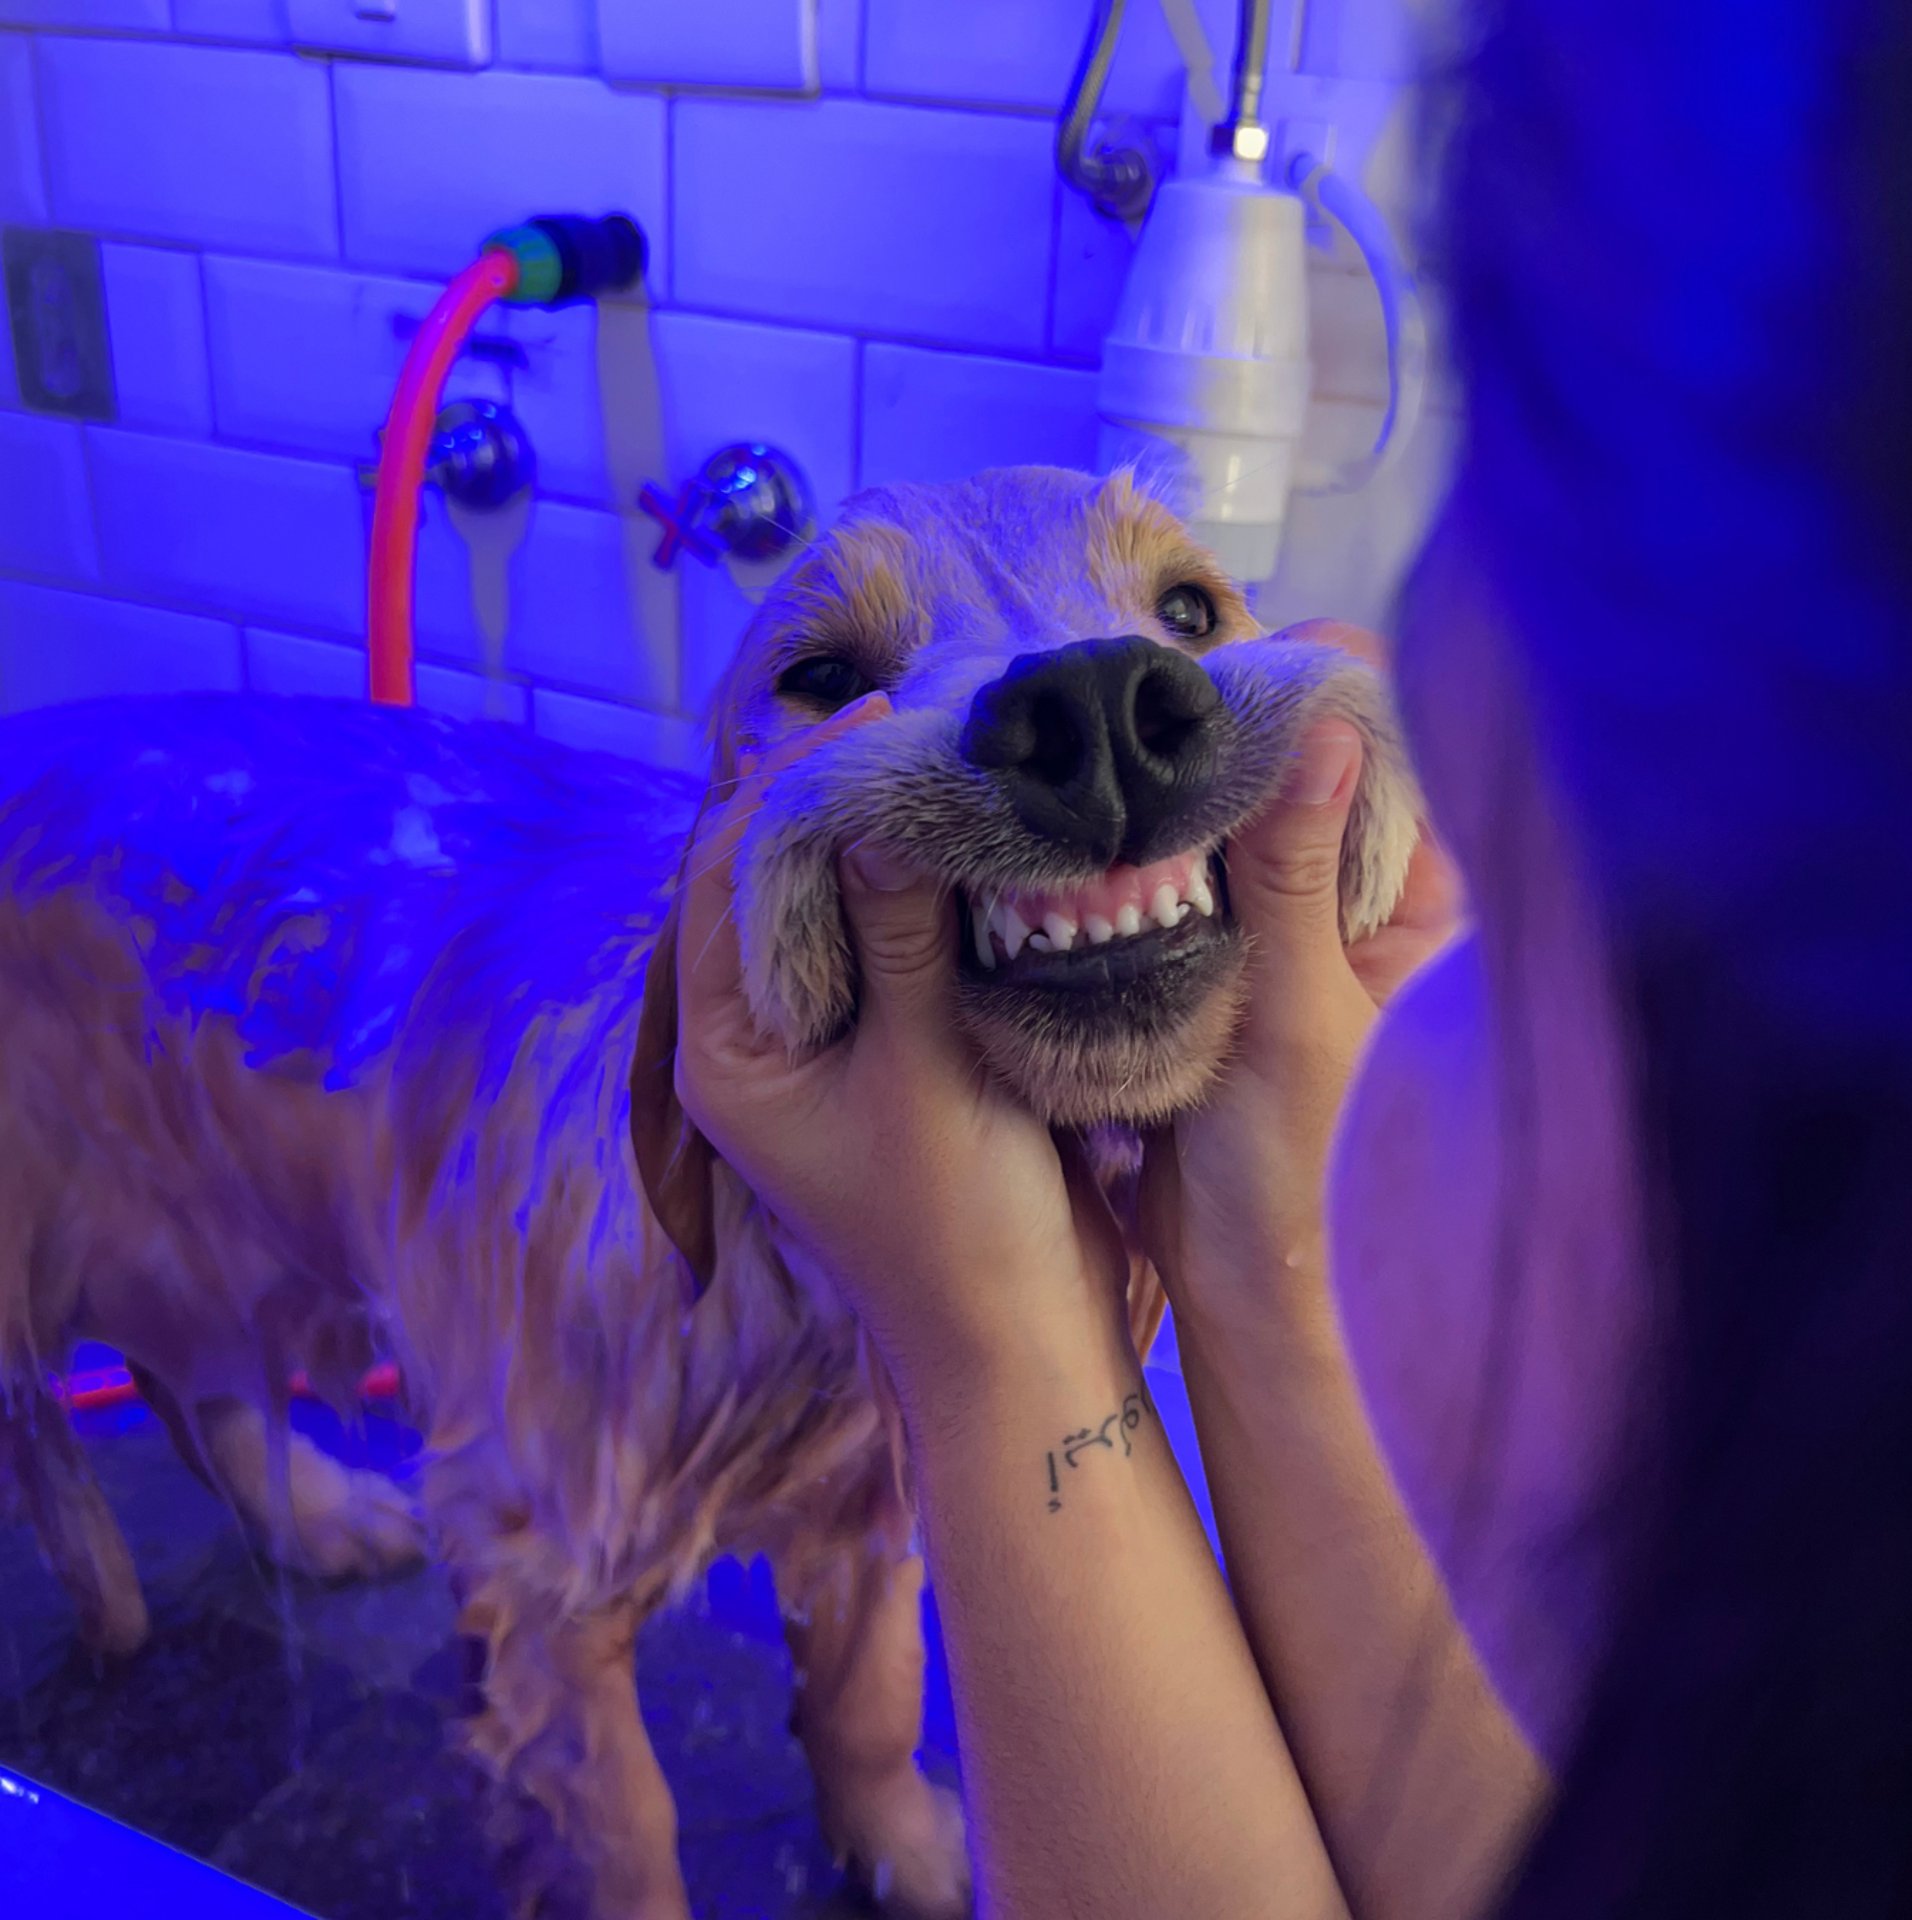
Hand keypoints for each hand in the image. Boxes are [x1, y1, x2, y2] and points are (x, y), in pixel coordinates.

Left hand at [672, 695, 1131, 1414]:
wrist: (1022, 1337)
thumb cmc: (962, 1226)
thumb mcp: (927, 1071)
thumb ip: (899, 939)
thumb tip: (879, 808)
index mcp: (725, 1051)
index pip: (720, 878)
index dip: (785, 789)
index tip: (873, 723)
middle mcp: (756, 1040)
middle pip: (765, 881)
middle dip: (828, 802)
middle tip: (916, 730)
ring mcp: (817, 1046)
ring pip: (827, 906)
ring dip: (875, 839)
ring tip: (943, 765)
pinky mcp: (881, 1052)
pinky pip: (880, 942)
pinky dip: (914, 889)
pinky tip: (970, 843)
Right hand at [1141, 621, 1462, 1338]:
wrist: (1234, 1276)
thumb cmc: (1302, 1168)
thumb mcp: (1301, 1014)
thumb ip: (1296, 876)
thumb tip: (1320, 728)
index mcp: (1418, 909)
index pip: (1394, 759)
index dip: (1336, 695)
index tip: (1253, 658)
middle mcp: (1357, 906)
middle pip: (1305, 777)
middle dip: (1237, 734)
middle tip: (1151, 696)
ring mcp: (1284, 929)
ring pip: (1235, 824)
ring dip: (1180, 792)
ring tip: (1110, 742)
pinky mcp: (1216, 959)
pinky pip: (1183, 878)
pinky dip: (1144, 849)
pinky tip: (1093, 817)